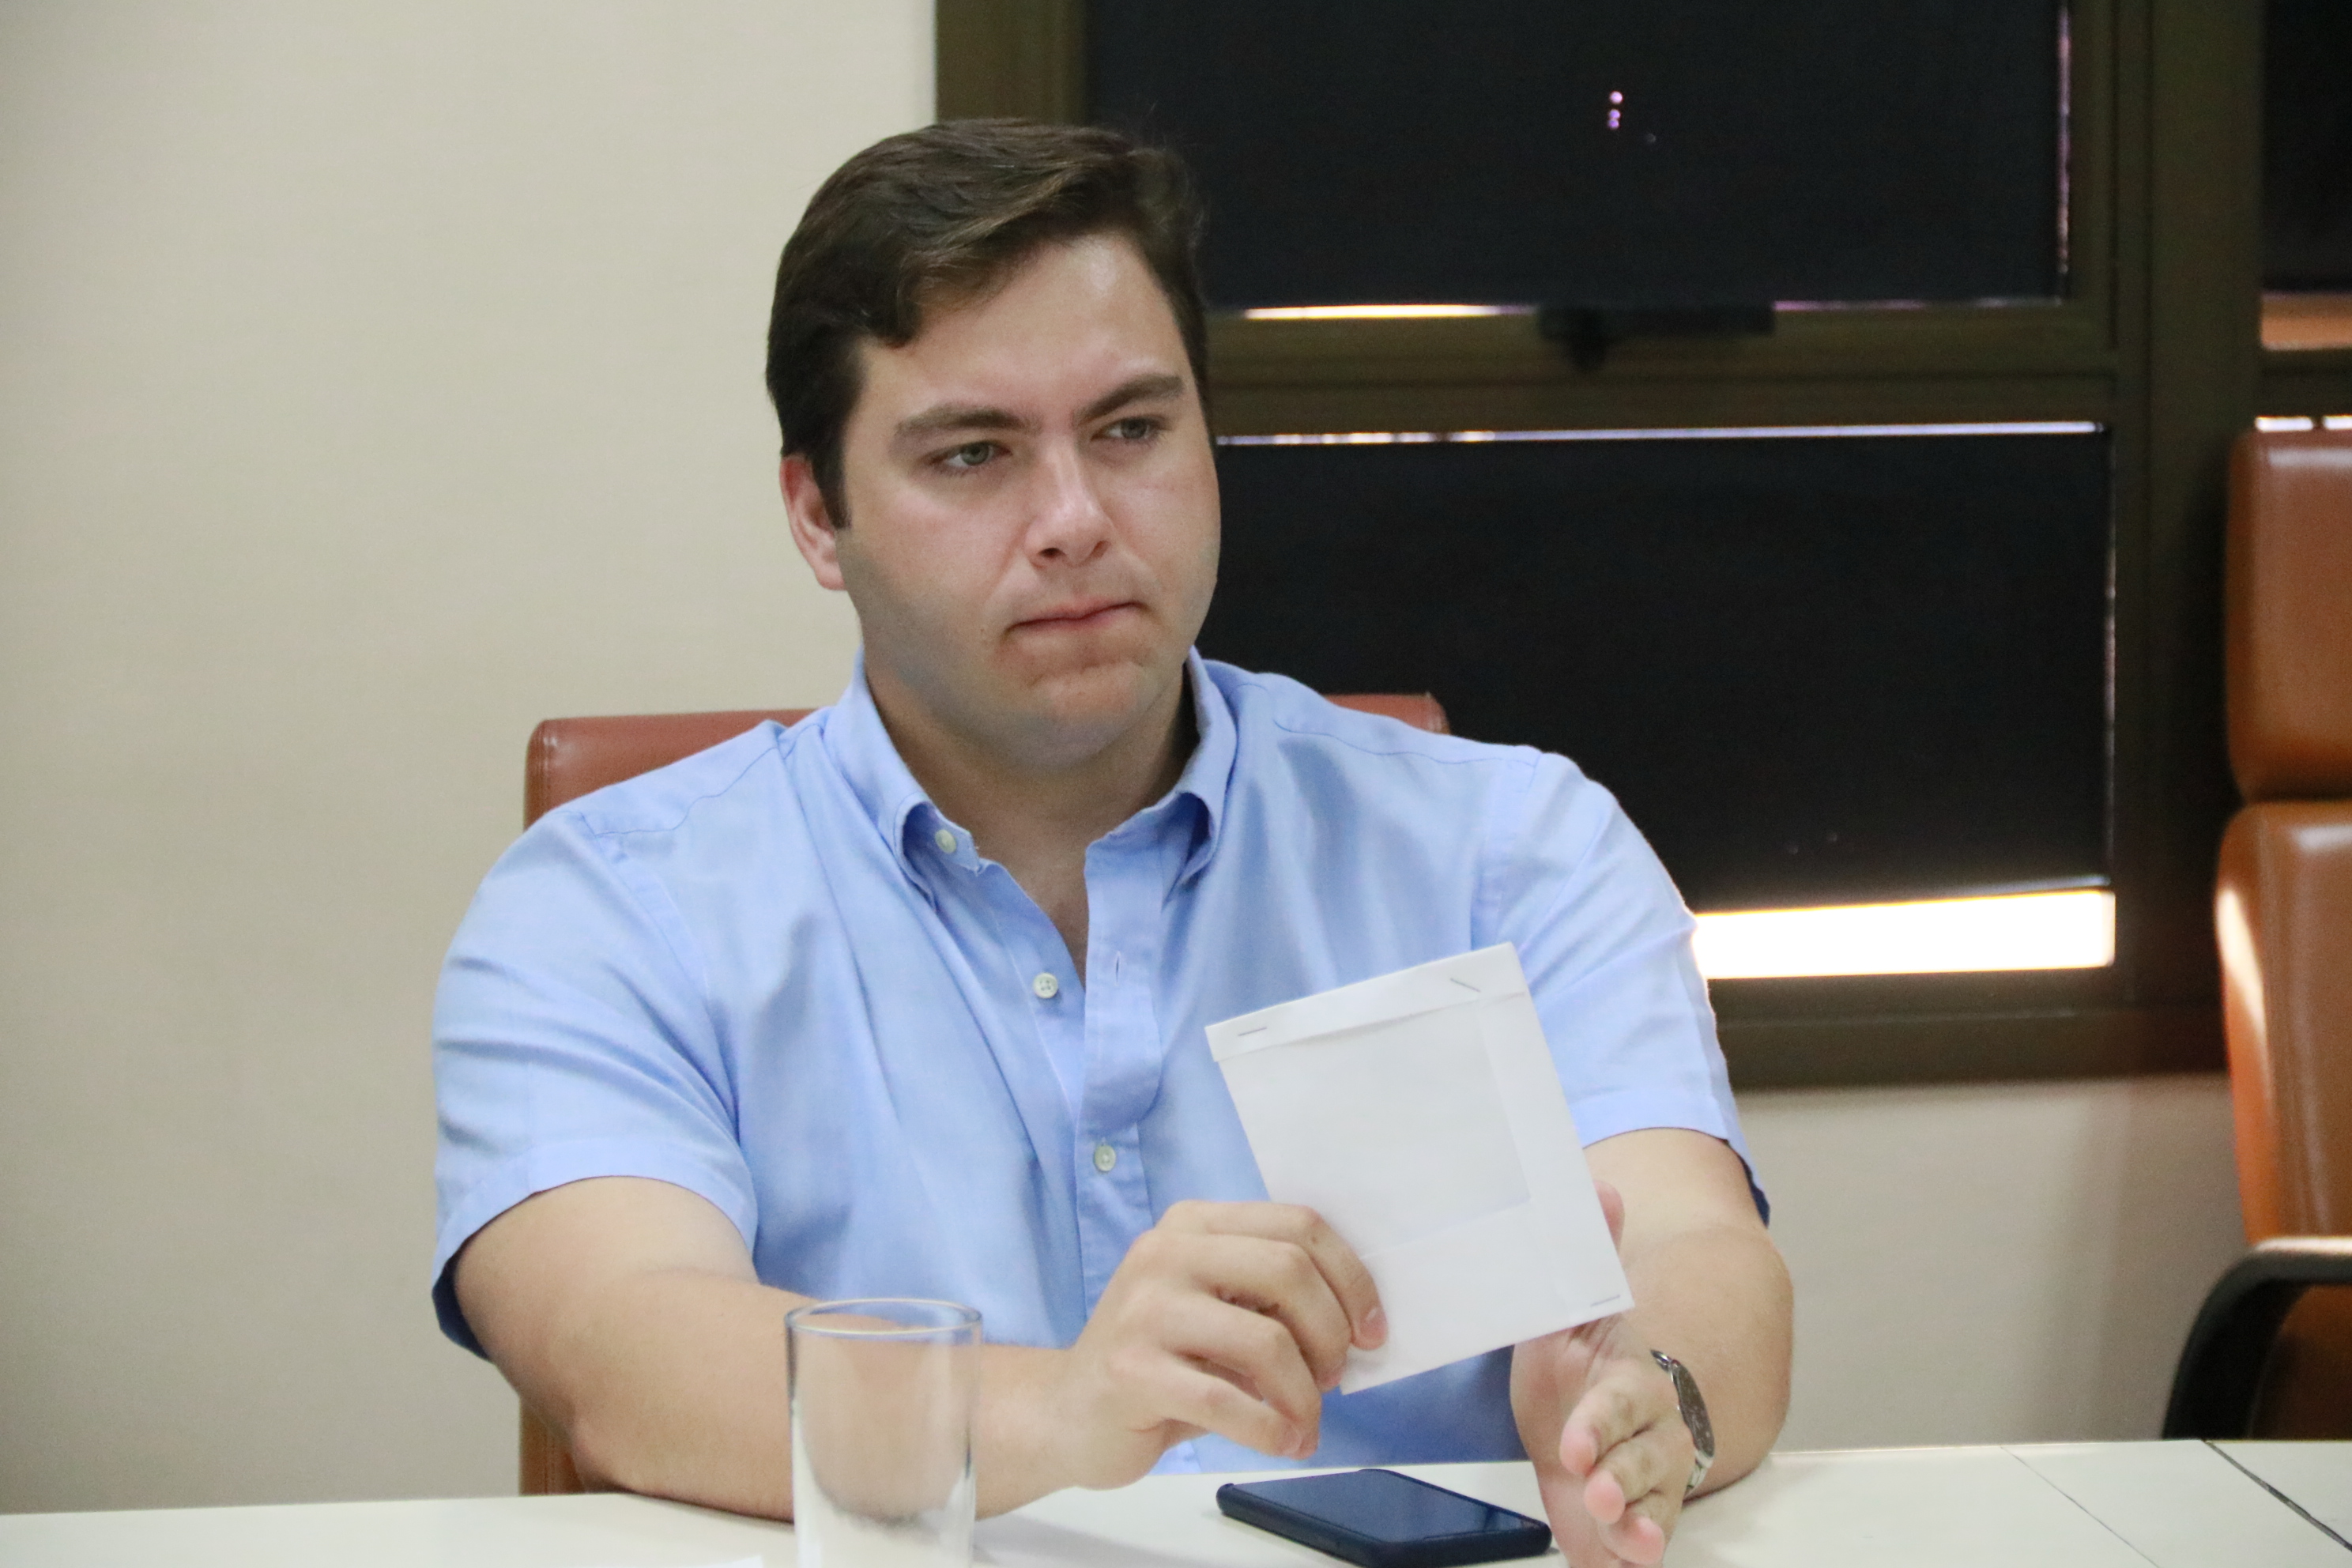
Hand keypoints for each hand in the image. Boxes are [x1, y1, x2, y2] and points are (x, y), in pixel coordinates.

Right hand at [1040, 1200, 1385, 1488]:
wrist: (1068, 1410)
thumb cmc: (1160, 1361)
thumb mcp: (1216, 1309)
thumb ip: (1270, 1297)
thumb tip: (1357, 1323)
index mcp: (1194, 1224)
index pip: (1297, 1225)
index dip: (1351, 1277)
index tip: (1371, 1331)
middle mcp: (1165, 1253)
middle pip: (1288, 1270)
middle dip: (1330, 1333)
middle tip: (1334, 1377)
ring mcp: (1143, 1309)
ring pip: (1265, 1341)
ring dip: (1305, 1393)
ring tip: (1305, 1421)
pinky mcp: (1130, 1371)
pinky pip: (1226, 1400)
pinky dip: (1272, 1429)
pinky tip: (1283, 1443)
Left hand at [1511, 1182, 1694, 1566]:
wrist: (1599, 1414)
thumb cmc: (1584, 1364)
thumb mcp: (1572, 1311)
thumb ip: (1582, 1260)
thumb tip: (1600, 1189)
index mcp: (1630, 1380)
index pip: (1621, 1399)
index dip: (1600, 1420)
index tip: (1575, 1439)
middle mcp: (1651, 1431)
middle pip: (1647, 1453)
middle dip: (1623, 1472)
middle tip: (1597, 1488)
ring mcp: (1648, 1477)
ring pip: (1655, 1498)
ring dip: (1638, 1516)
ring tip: (1622, 1530)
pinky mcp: (1637, 1515)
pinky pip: (1650, 1533)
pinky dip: (1640, 1548)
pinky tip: (1631, 1556)